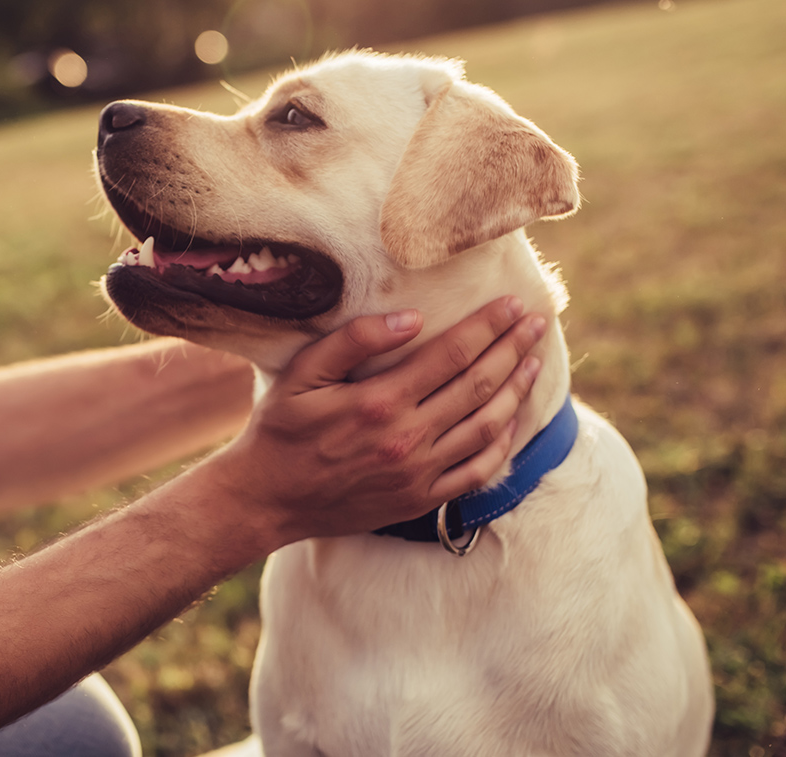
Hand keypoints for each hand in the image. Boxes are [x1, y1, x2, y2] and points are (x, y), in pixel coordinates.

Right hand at [205, 296, 547, 547]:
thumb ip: (353, 341)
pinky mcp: (420, 499)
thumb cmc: (280, 430)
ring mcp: (418, 473)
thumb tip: (411, 318)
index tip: (513, 305)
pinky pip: (477, 471)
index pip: (452, 354)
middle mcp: (406, 438)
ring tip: (534, 362)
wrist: (266, 500)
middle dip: (513, 349)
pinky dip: (503, 443)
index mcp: (379, 402)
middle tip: (537, 323)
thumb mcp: (301, 375)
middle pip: (478, 385)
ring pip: (486, 426)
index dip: (488, 327)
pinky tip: (512, 419)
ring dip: (516, 390)